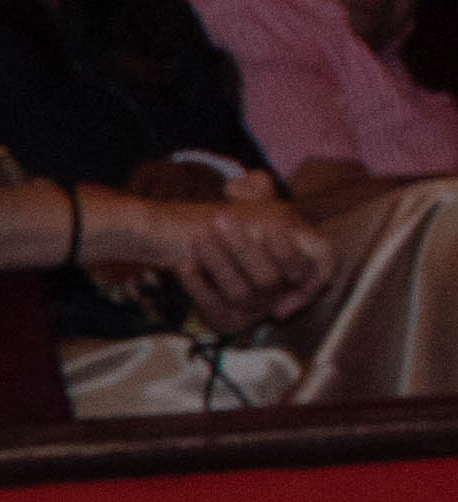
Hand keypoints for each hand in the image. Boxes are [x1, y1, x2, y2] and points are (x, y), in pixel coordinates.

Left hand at [147, 195, 329, 331]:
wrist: (202, 260)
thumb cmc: (236, 231)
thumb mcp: (251, 206)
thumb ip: (258, 190)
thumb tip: (247, 180)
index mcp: (298, 266)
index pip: (318, 265)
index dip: (293, 251)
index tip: (271, 228)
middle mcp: (282, 293)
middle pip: (270, 277)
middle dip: (244, 247)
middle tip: (219, 219)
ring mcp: (257, 310)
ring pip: (240, 293)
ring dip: (218, 262)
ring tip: (197, 235)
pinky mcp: (230, 321)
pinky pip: (214, 307)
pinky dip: (198, 285)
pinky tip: (183, 264)